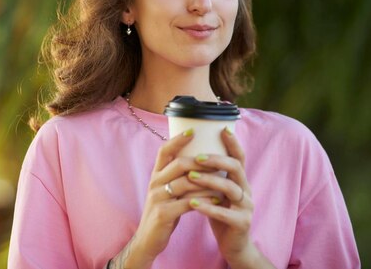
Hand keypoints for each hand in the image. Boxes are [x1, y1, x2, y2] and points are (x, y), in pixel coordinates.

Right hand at [120, 130, 207, 267]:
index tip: (193, 130)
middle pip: (178, 164)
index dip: (177, 140)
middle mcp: (154, 183)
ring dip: (207, 182)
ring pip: (185, 183)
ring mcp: (158, 198)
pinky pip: (187, 203)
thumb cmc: (163, 213)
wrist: (147, 240)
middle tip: (219, 160)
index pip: (164, 151)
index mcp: (155, 175)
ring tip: (223, 181)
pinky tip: (217, 200)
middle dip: (200, 161)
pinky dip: (204, 200)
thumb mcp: (166, 191)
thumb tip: (198, 161)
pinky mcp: (163, 214)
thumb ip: (177, 177)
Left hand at [187, 128, 273, 268]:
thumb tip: (191, 152)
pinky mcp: (242, 223)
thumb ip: (211, 175)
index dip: (232, 143)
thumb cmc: (221, 213)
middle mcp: (246, 190)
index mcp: (240, 181)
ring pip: (231, 188)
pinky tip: (192, 203)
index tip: (221, 128)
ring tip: (190, 177)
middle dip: (216, 160)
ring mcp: (246, 207)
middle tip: (197, 157)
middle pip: (236, 168)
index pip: (239, 157)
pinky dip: (207, 207)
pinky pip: (225, 213)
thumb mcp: (217, 192)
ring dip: (210, 181)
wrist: (234, 245)